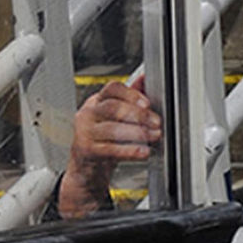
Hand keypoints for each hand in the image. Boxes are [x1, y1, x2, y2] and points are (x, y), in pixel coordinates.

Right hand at [59, 77, 159, 217]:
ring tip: (154, 136)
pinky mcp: (85, 150)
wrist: (88, 165)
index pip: (112, 89)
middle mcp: (88, 113)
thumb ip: (131, 97)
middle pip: (113, 108)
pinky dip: (129, 151)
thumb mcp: (117, 115)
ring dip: (137, 133)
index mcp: (98, 101)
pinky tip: (143, 151)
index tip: (148, 103)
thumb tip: (145, 77)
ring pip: (112, 129)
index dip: (131, 94)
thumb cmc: (105, 137)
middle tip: (157, 123)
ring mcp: (84, 132)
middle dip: (139, 115)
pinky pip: (109, 149)